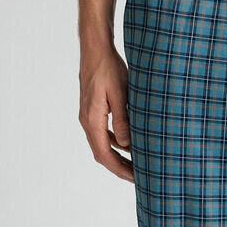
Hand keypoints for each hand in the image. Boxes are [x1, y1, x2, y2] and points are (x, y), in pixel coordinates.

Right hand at [78, 45, 133, 182]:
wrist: (95, 48)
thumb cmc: (109, 67)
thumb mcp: (120, 93)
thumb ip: (123, 120)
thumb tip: (126, 145)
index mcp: (92, 119)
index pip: (104, 154)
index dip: (120, 169)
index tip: (136, 178)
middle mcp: (87, 121)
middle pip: (102, 154)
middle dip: (120, 168)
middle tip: (140, 177)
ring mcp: (88, 116)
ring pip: (102, 145)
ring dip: (118, 157)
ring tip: (136, 165)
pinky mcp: (93, 111)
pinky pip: (103, 134)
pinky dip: (115, 144)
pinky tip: (128, 145)